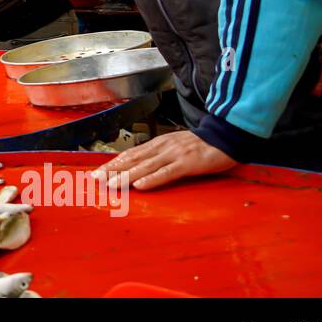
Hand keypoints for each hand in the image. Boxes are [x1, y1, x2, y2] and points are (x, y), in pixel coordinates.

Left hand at [92, 130, 236, 190]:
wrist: (225, 137)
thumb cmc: (201, 145)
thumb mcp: (176, 147)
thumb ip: (159, 156)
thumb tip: (141, 168)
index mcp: (158, 144)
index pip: (131, 154)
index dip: (113, 164)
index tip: (98, 172)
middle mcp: (162, 147)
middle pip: (133, 159)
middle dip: (113, 169)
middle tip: (96, 178)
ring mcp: (174, 154)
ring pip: (145, 166)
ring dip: (126, 176)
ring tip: (111, 184)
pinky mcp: (187, 163)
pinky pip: (167, 172)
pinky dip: (152, 179)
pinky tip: (140, 185)